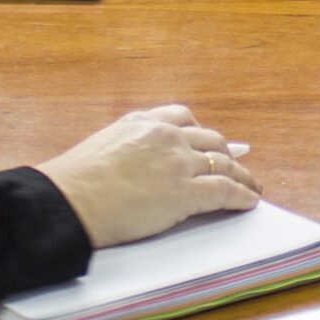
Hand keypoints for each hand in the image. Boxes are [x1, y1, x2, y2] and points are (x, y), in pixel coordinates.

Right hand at [36, 104, 261, 247]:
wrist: (68, 201)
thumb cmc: (73, 183)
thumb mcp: (102, 146)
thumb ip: (127, 147)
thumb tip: (134, 164)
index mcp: (143, 122)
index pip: (183, 118)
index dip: (201, 132)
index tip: (210, 141)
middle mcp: (165, 136)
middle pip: (210, 140)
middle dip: (226, 154)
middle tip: (237, 163)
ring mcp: (178, 163)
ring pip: (223, 164)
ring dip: (241, 176)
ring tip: (251, 186)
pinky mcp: (184, 192)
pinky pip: (225, 191)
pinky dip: (241, 195)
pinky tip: (249, 200)